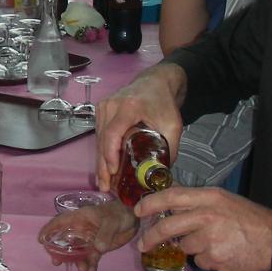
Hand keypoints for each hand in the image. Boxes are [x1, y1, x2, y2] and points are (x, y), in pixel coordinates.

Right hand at [37, 202, 137, 270]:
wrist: (134, 218)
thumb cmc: (119, 213)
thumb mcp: (112, 221)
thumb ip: (104, 234)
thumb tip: (97, 248)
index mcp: (80, 218)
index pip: (60, 223)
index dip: (49, 230)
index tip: (41, 240)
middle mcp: (82, 229)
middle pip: (66, 241)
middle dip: (60, 252)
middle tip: (56, 262)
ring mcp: (90, 239)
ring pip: (78, 252)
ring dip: (77, 261)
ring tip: (81, 269)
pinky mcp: (99, 248)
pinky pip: (91, 258)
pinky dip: (90, 265)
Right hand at [95, 63, 185, 190]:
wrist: (155, 82)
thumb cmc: (164, 103)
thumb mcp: (173, 125)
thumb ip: (170, 149)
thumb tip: (161, 174)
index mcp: (129, 106)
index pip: (113, 132)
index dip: (111, 153)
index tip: (113, 171)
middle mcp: (111, 105)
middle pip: (102, 139)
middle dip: (103, 165)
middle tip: (105, 187)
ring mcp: (103, 106)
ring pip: (98, 139)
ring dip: (100, 162)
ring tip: (104, 184)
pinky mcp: (101, 110)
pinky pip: (99, 135)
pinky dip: (102, 152)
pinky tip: (105, 169)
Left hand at [138, 186, 271, 270]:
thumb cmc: (249, 218)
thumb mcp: (223, 199)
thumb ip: (198, 202)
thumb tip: (170, 204)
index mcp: (209, 198)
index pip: (173, 197)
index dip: (152, 203)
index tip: (139, 210)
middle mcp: (207, 217)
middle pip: (169, 227)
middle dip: (152, 236)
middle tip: (143, 243)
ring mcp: (211, 240)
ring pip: (185, 247)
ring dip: (192, 247)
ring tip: (214, 242)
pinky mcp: (216, 260)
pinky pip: (200, 261)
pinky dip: (207, 259)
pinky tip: (223, 252)